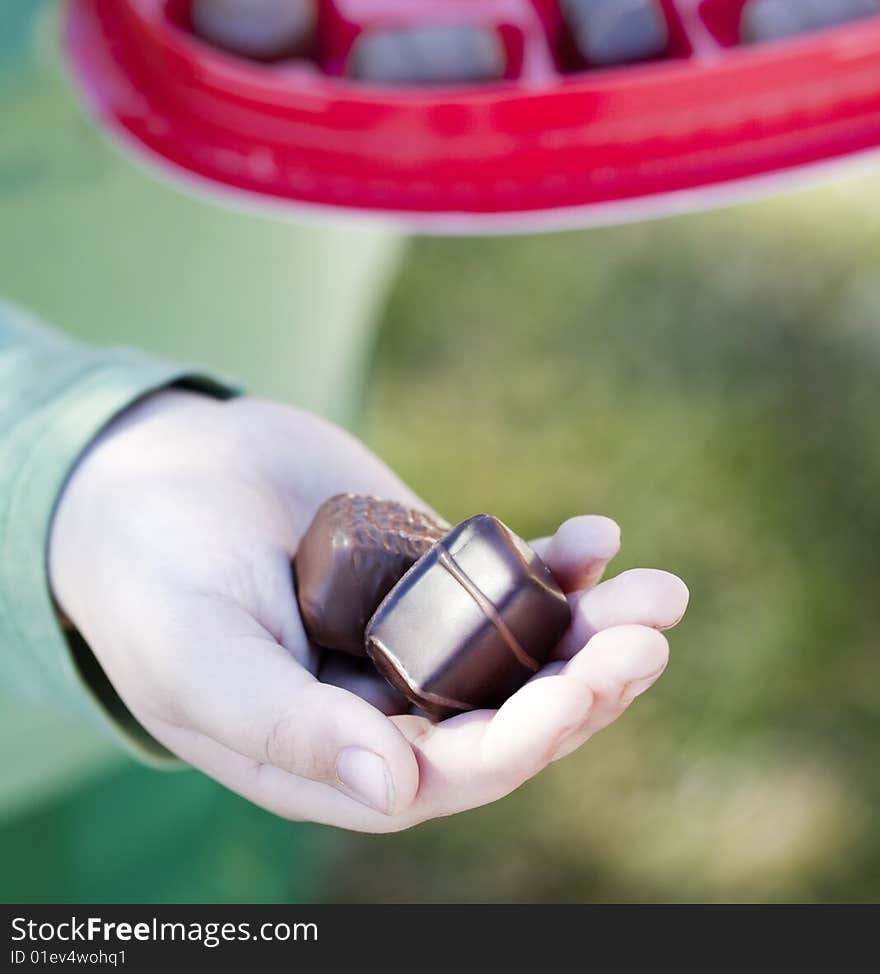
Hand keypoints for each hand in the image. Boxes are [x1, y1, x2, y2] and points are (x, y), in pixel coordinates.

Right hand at [50, 391, 687, 832]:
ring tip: (661, 593)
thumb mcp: (201, 655)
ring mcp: (413, 639)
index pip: (447, 774)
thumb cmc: (152, 576)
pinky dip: (556, 563)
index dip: (520, 740)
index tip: (579, 689)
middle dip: (584, 684)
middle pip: (507, 717)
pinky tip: (596, 535)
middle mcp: (385, 710)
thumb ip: (286, 726)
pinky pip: (506, 580)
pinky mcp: (428, 573)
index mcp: (331, 758)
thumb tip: (398, 788)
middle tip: (648, 635)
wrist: (152, 474)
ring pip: (523, 652)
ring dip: (593, 628)